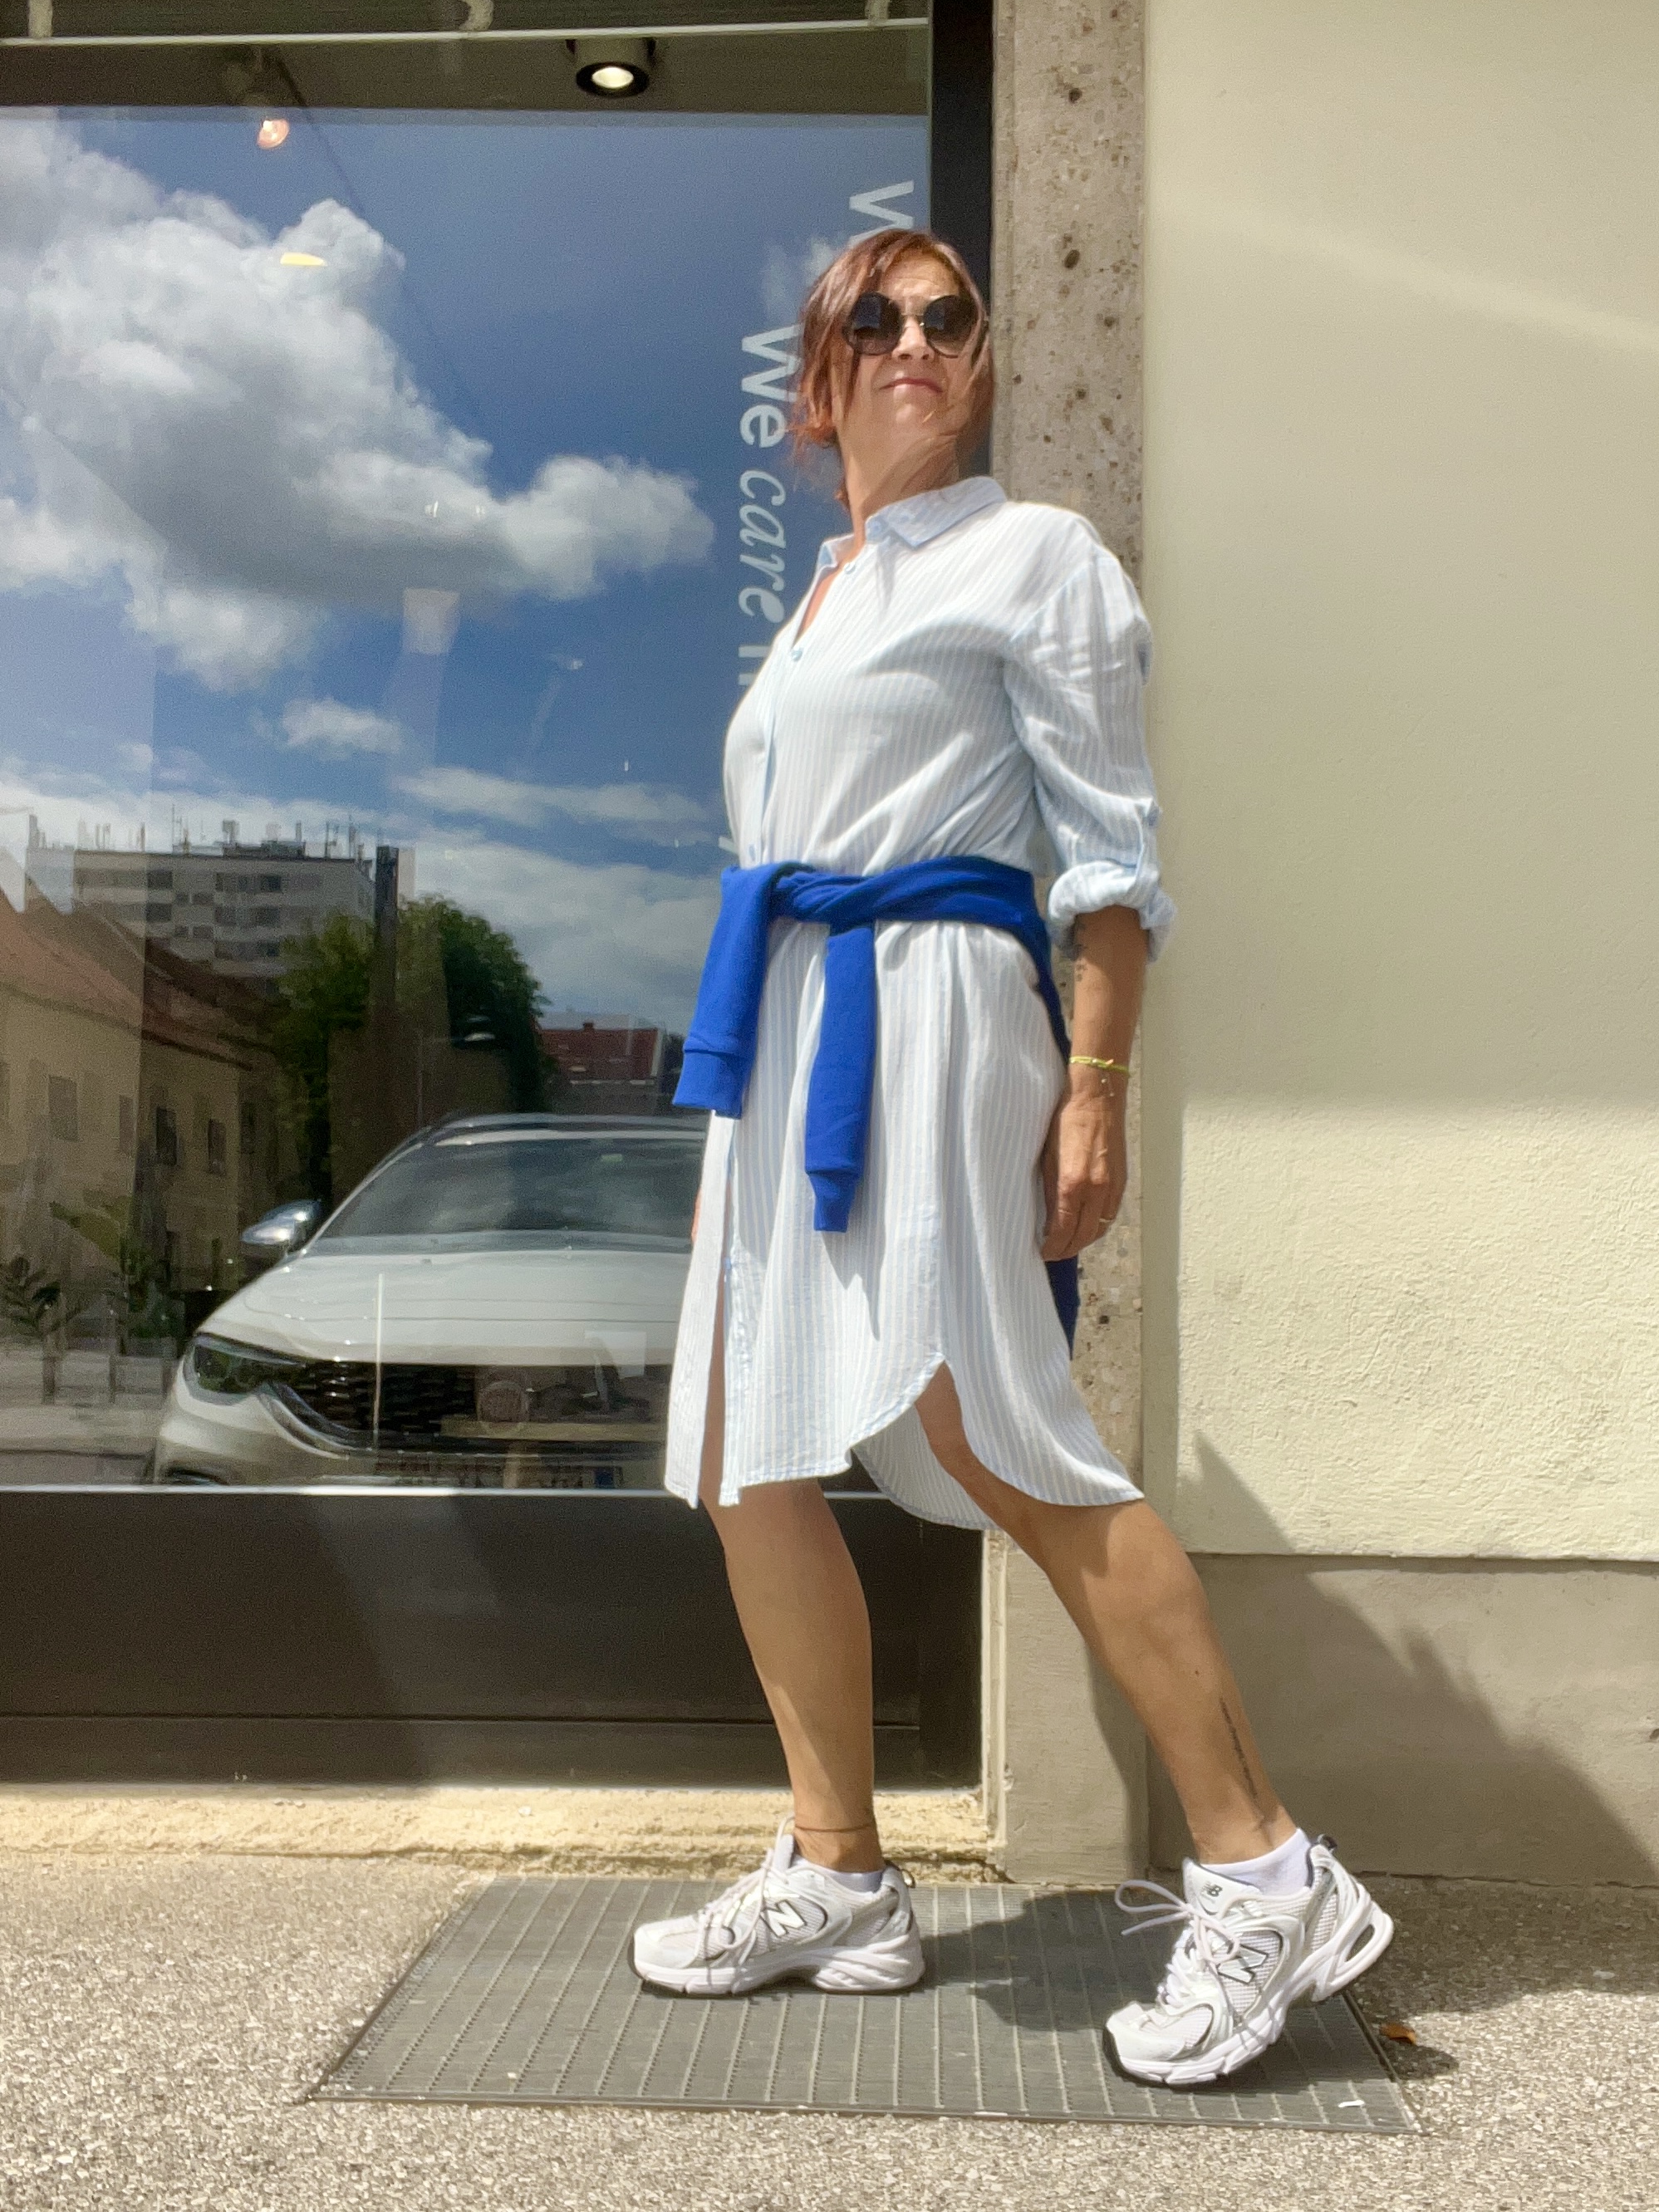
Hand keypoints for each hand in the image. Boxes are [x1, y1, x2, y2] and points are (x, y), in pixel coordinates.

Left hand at [1040, 1077, 1126, 1259]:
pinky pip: (1110, 1214)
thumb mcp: (1047, 1157)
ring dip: (1084, 1240)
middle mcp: (1096, 1190)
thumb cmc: (1065, 1121)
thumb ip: (1048, 1191)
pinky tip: (1086, 1225)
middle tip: (1053, 1254)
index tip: (1043, 1253)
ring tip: (1068, 1243)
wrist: (1097, 1098)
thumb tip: (1047, 1220)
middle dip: (1067, 1249)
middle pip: (1083, 1236)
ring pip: (1100, 1228)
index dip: (1052, 1247)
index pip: (1063, 1231)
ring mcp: (1113, 1187)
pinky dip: (1098, 1225)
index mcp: (1073, 1184)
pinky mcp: (1122, 1181)